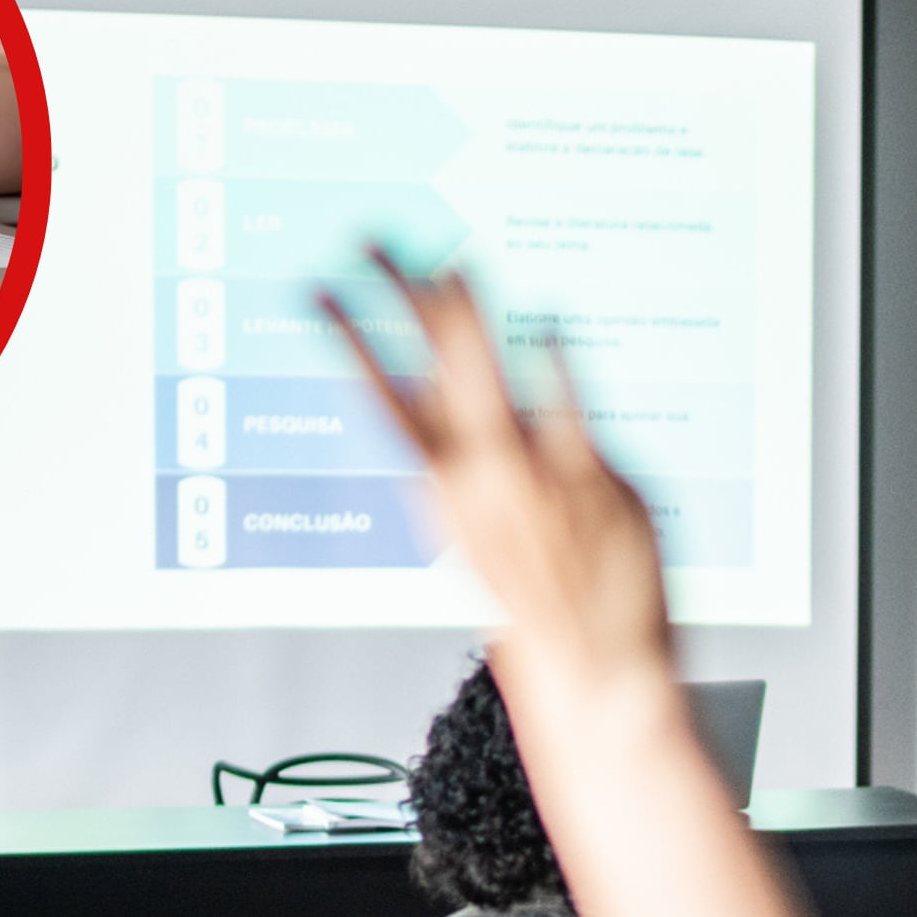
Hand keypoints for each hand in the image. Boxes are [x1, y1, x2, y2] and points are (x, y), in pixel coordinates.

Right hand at [323, 254, 669, 710]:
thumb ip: (469, 478)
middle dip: (390, 292)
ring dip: (463, 307)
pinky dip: (556, 356)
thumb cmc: (542, 616)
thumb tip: (456, 425)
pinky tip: (550, 317)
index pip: (378, 395)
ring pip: (486, 367)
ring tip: (445, 261)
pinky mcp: (590, 476)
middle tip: (368, 241)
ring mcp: (532, 471)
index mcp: (441, 493)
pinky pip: (569, 399)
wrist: (598, 676)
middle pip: (423, 362)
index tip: (318, 295)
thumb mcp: (481, 543)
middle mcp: (477, 475)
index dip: (345, 339)